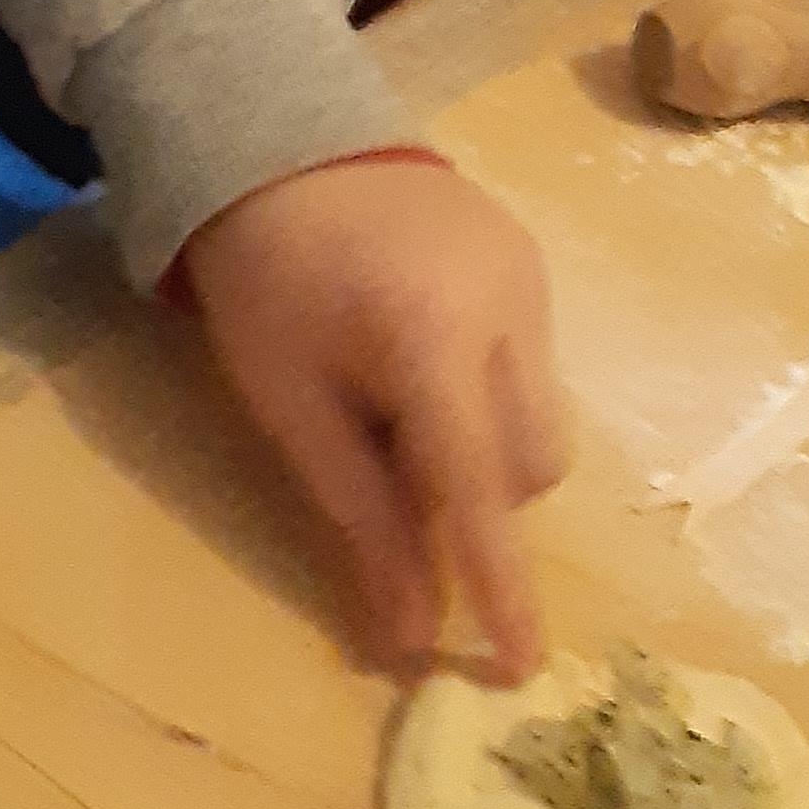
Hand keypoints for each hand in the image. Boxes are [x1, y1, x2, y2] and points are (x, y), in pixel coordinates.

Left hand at [171, 158, 568, 683]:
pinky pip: (536, 364)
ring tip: (398, 403)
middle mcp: (509, 308)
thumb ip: (361, 518)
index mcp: (435, 340)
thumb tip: (412, 638)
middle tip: (391, 466)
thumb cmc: (263, 280)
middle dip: (476, 499)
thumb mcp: (292, 407)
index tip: (518, 672)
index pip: (481, 490)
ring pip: (544, 419)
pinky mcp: (532, 259)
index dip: (499, 586)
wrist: (274, 136)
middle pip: (530, 465)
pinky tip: (419, 354)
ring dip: (487, 449)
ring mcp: (531, 277)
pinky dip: (490, 392)